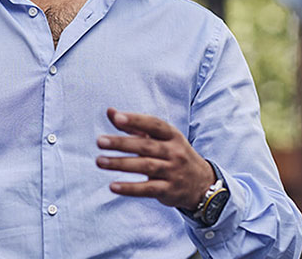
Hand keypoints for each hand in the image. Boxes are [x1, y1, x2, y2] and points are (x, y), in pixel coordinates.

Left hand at [96, 108, 214, 209]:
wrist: (201, 183)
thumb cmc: (173, 154)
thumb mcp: (160, 138)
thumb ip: (134, 125)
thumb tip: (110, 111)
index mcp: (172, 135)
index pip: (154, 124)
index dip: (136, 120)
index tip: (117, 118)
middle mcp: (174, 152)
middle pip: (146, 146)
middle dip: (121, 143)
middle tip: (100, 141)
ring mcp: (173, 172)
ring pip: (145, 166)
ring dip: (121, 164)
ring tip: (100, 161)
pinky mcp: (169, 190)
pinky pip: (148, 189)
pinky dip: (130, 188)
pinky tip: (113, 186)